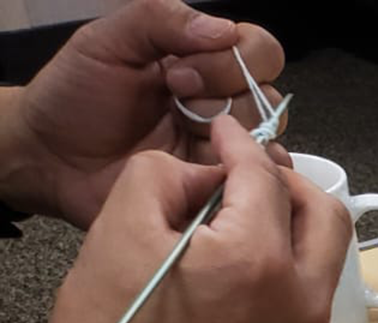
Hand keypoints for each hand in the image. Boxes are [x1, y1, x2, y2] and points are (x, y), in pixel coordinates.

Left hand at [0, 0, 285, 226]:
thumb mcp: (106, 41)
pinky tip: (210, 172)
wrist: (47, 156)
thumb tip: (224, 30)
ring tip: (184, 142)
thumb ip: (160, 19)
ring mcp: (220, 148)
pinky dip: (247, 180)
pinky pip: (258, 186)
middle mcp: (220, 103)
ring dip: (233, 140)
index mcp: (201, 60)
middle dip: (224, 99)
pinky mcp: (215, 188)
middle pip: (269, 96)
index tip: (178, 73)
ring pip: (267, 140)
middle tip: (176, 105)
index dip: (232, 61)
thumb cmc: (72, 96)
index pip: (258, 50)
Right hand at [40, 116, 349, 322]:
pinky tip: (243, 297)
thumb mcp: (117, 231)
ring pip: (324, 269)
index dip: (242, 145)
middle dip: (292, 186)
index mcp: (258, 260)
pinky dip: (287, 291)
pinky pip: (311, 316)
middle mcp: (302, 302)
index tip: (226, 134)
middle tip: (254, 179)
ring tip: (244, 236)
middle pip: (327, 217)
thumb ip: (166, 176)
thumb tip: (207, 174)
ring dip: (293, 241)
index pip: (266, 178)